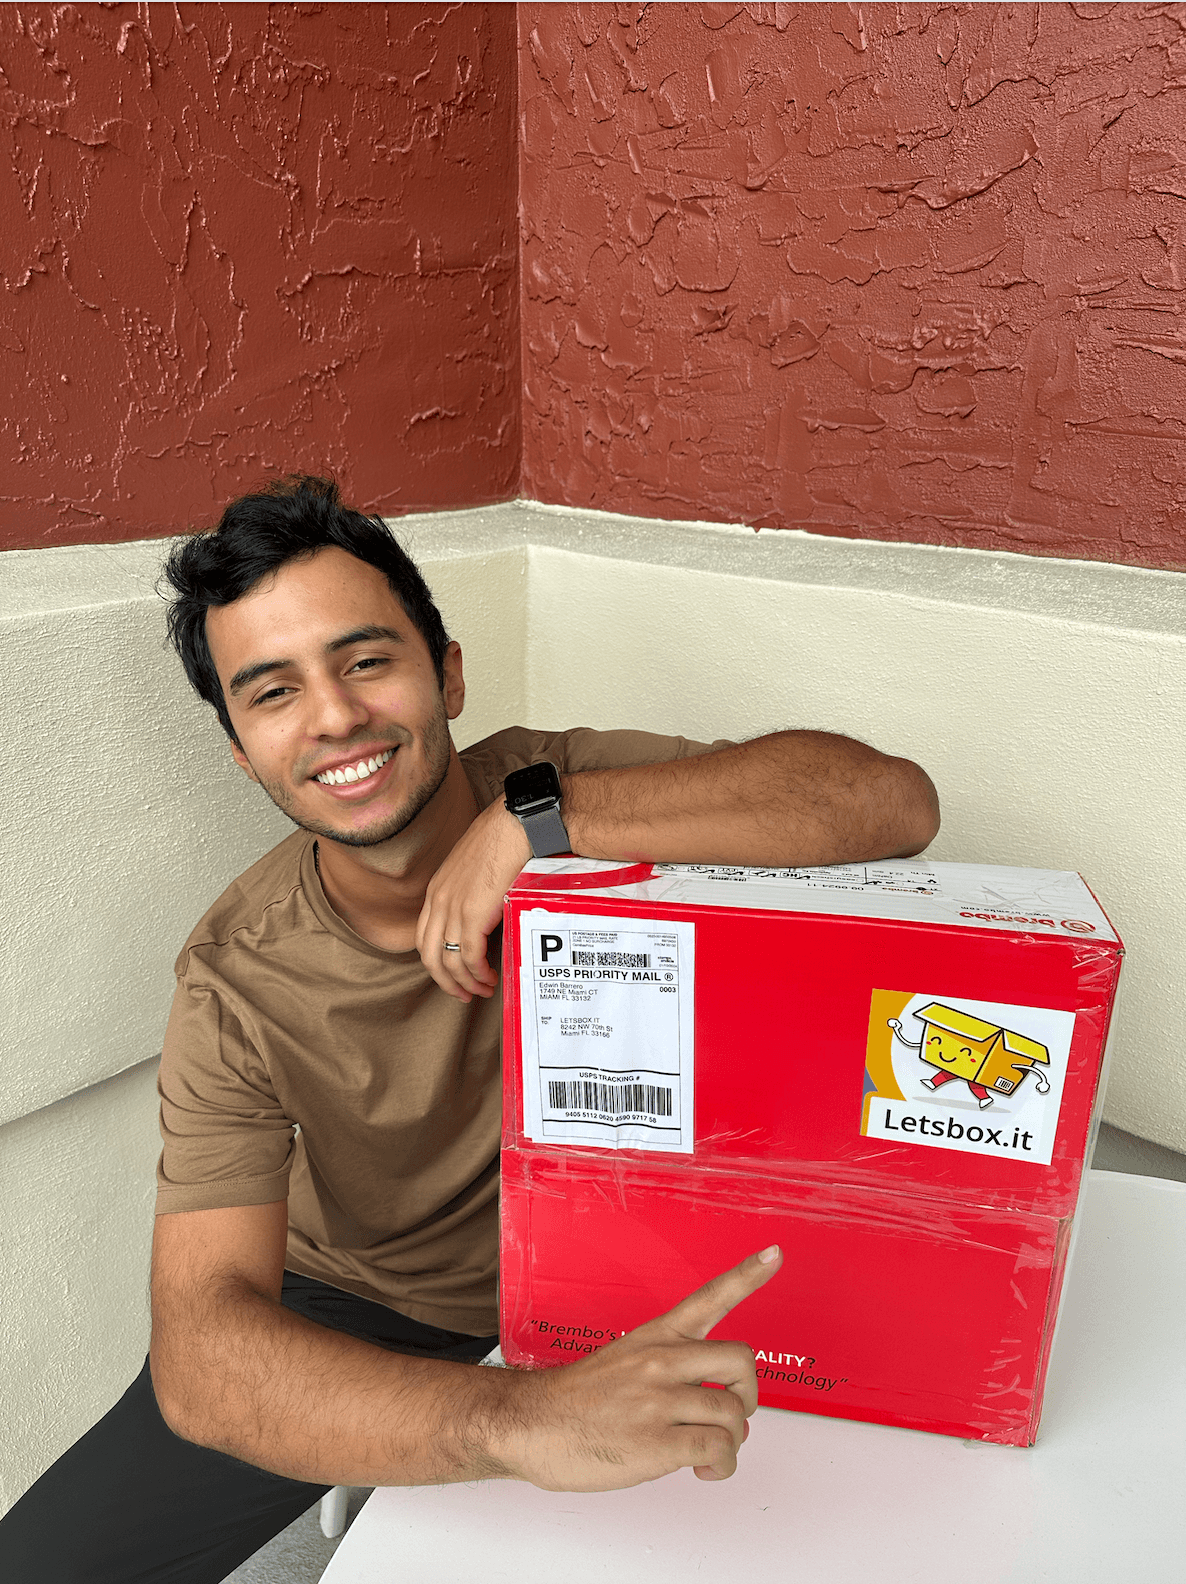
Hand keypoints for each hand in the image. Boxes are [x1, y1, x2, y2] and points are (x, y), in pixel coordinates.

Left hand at [416, 799, 530, 1000]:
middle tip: (464, 994)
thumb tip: (487, 919)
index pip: (425, 937)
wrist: (516, 825)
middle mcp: (439, 901)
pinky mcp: (473, 914)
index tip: (453, 975)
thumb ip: (473, 894)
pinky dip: (477, 972)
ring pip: (448, 961)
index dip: (436, 963)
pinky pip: (468, 955)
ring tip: (482, 989)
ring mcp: (453, 908)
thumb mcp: (476, 870)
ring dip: (465, 982)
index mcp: (437, 890)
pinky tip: (488, 977)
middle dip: (446, 981)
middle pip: (430, 955)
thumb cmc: (504, 840)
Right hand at [494, 1245, 782, 1490]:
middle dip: (748, 1393)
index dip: (747, 1276)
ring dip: (733, 1441)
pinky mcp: (657, 1442)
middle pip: (741, 1362)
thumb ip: (670, 1373)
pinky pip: (718, 1450)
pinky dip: (721, 1466)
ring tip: (711, 1453)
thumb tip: (716, 1409)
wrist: (528, 1425)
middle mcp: (661, 1361)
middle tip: (733, 1412)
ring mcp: (659, 1401)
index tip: (775, 1253)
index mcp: (655, 1336)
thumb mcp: (622, 1361)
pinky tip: (703, 1469)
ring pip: (734, 1414)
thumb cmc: (574, 1400)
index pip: (709, 1297)